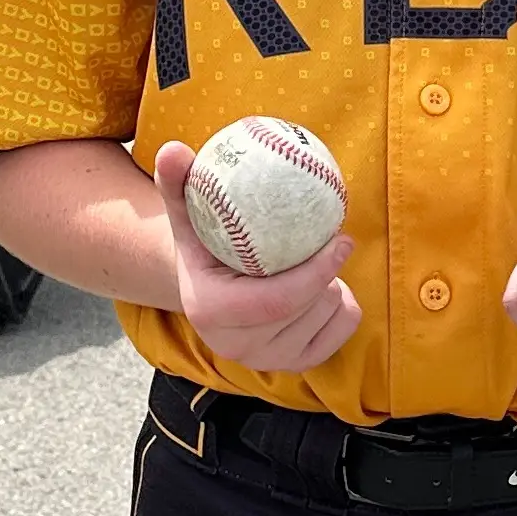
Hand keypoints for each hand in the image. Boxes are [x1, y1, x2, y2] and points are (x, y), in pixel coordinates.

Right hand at [155, 143, 361, 372]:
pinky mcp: (293, 366)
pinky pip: (340, 334)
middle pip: (304, 309)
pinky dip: (344, 308)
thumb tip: (172, 149)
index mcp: (210, 310)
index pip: (276, 300)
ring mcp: (266, 361)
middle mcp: (236, 346)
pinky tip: (327, 289)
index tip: (341, 238)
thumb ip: (178, 181)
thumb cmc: (203, 239)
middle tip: (338, 240)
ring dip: (334, 288)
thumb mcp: (186, 210)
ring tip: (320, 264)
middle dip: (328, 275)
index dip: (316, 272)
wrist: (206, 286)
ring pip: (325, 319)